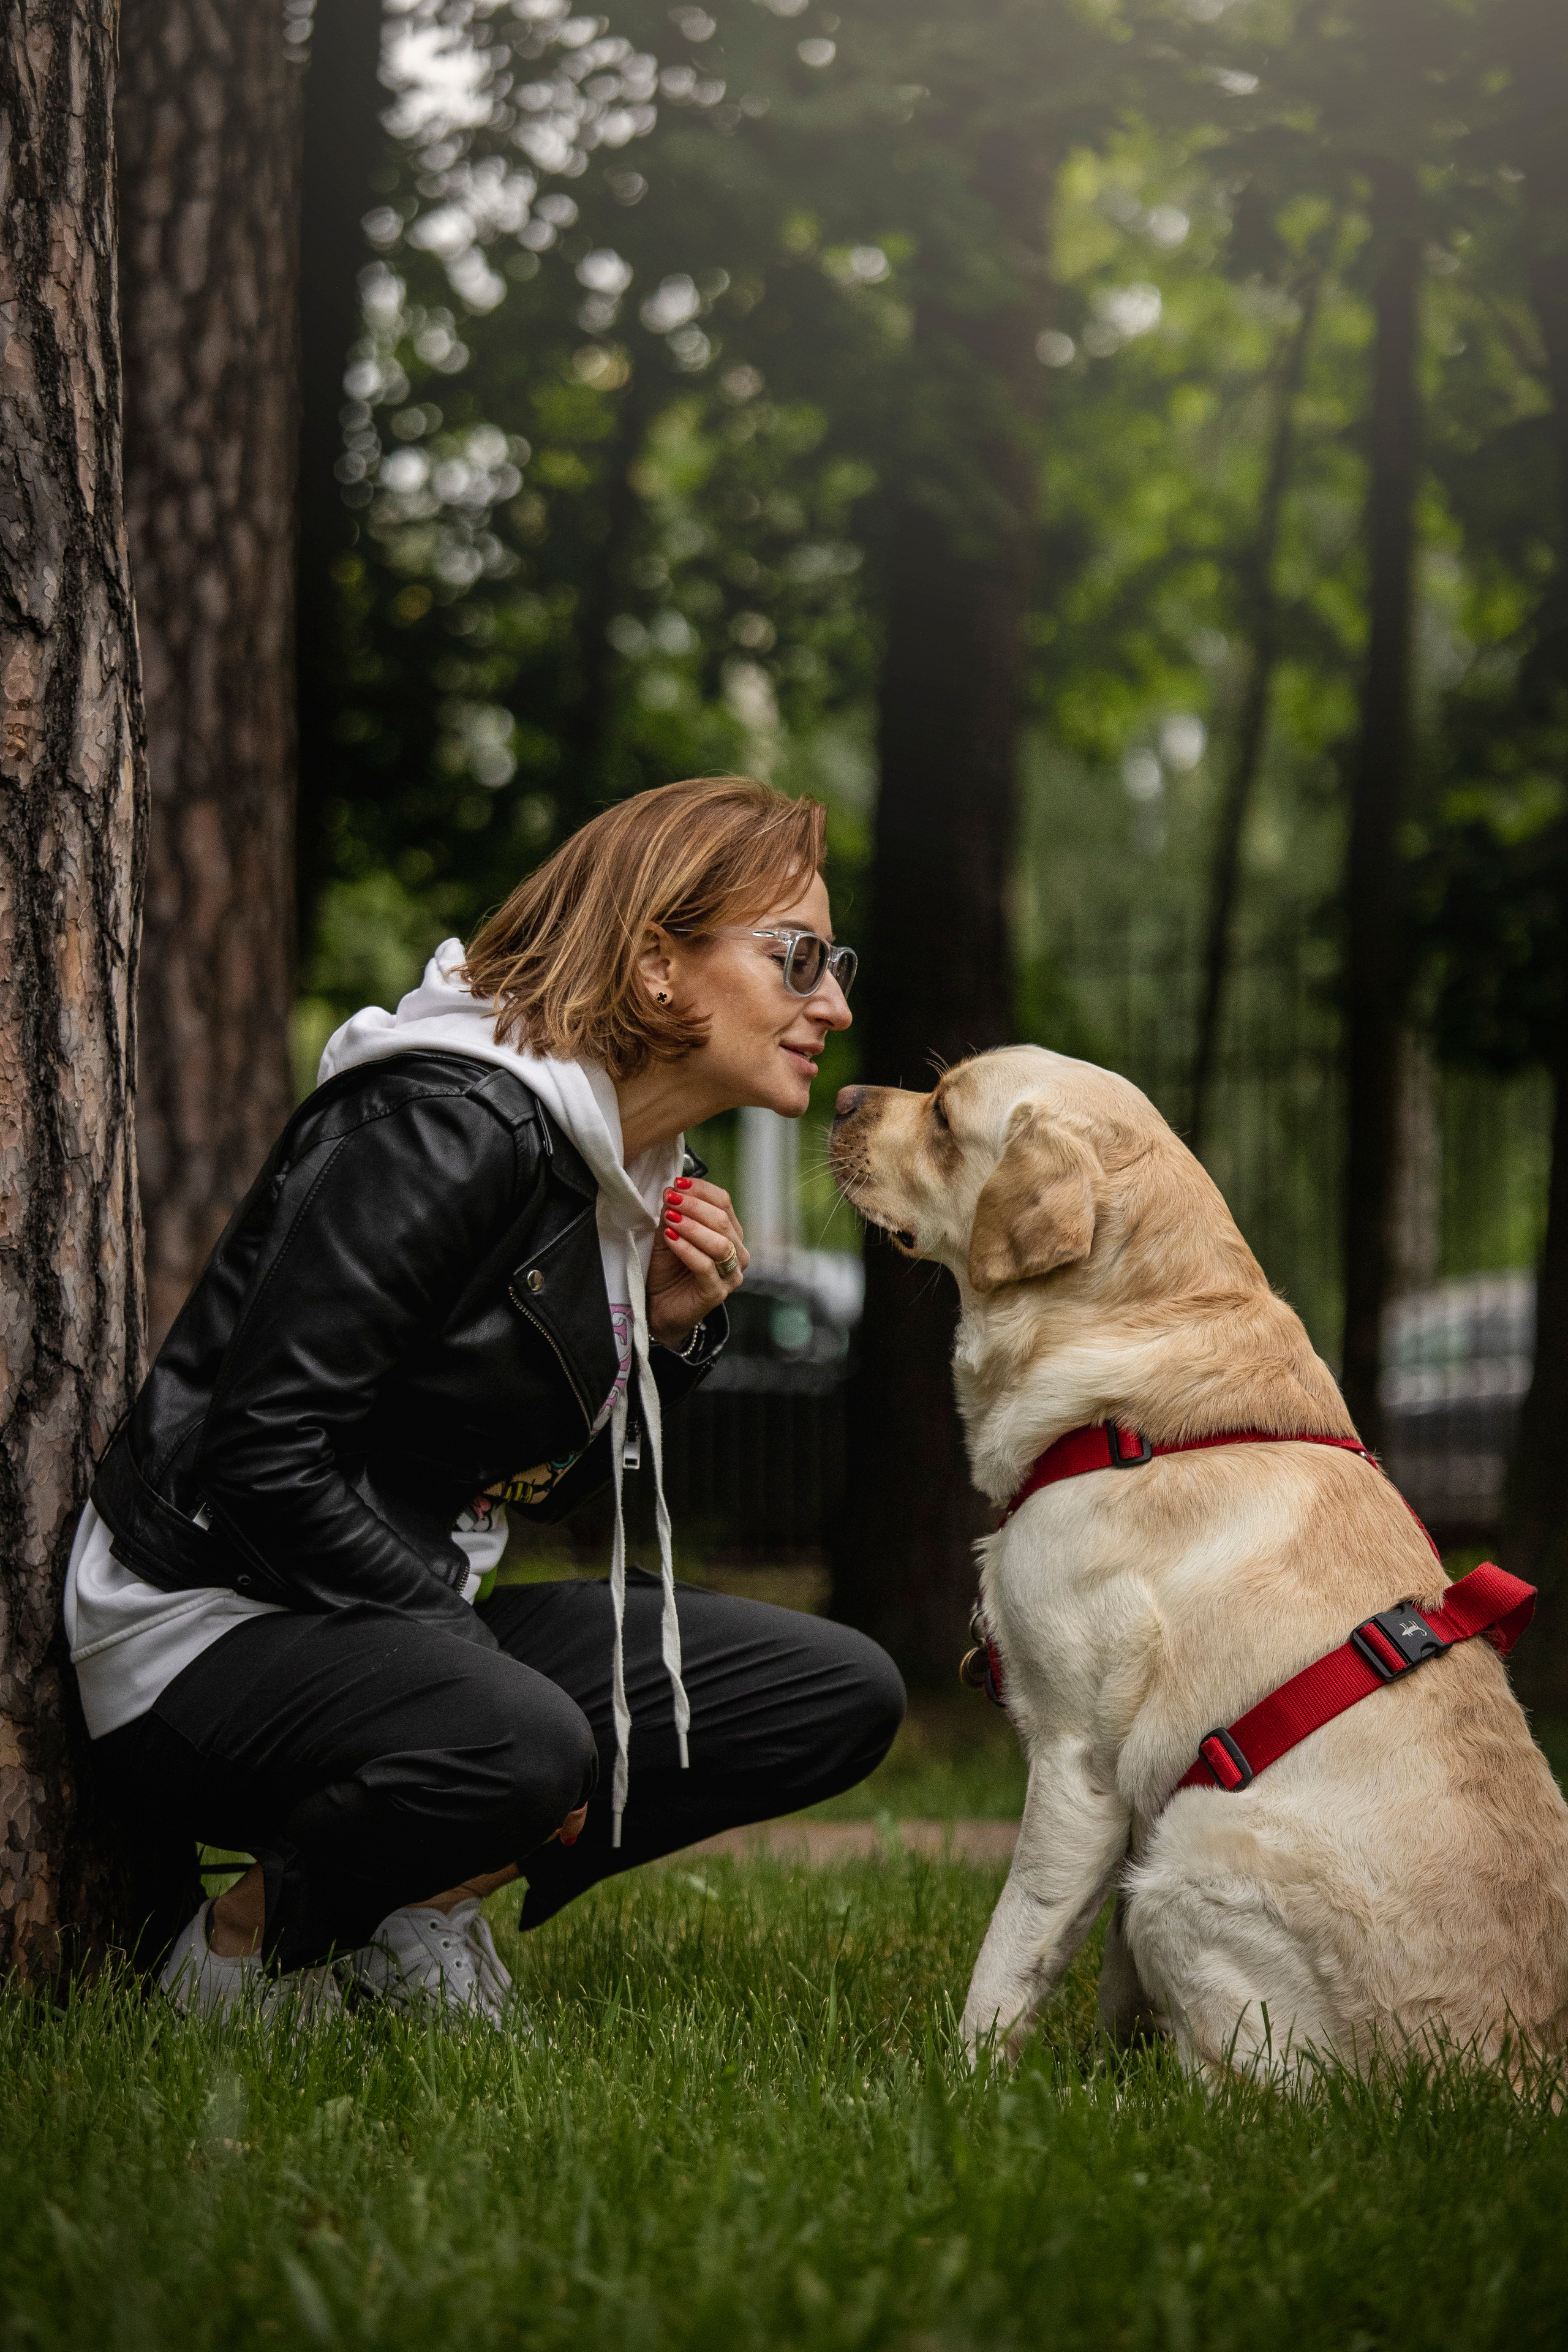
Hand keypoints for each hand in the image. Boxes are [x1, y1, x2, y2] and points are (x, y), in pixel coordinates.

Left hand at [647, 1177, 748, 1347]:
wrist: (659, 1307)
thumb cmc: (667, 1269)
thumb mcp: (669, 1234)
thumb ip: (674, 1214)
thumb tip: (672, 1191)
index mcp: (730, 1234)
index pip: (724, 1203)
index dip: (701, 1190)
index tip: (677, 1183)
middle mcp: (737, 1253)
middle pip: (722, 1221)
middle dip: (694, 1205)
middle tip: (670, 1197)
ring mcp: (730, 1275)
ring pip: (719, 1243)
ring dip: (692, 1226)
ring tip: (669, 1216)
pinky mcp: (716, 1293)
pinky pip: (705, 1266)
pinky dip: (687, 1249)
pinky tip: (670, 1238)